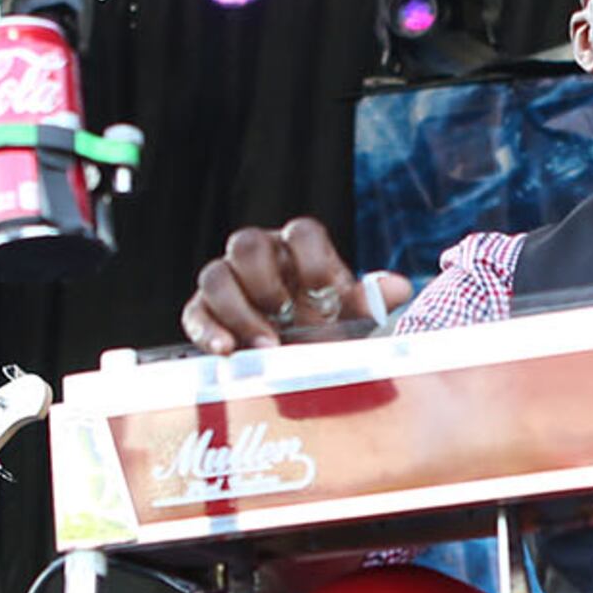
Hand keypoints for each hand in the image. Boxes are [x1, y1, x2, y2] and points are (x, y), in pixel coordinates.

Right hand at [182, 216, 414, 354]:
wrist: (297, 360)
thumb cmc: (327, 328)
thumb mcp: (353, 318)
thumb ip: (372, 301)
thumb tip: (397, 288)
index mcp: (299, 250)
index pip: (301, 232)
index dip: (312, 259)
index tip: (326, 293)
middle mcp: (260, 258)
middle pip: (247, 243)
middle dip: (265, 281)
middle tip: (286, 317)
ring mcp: (228, 282)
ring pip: (215, 275)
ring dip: (239, 312)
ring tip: (266, 346)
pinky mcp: (204, 312)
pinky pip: (195, 313)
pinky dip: (209, 332)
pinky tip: (227, 352)